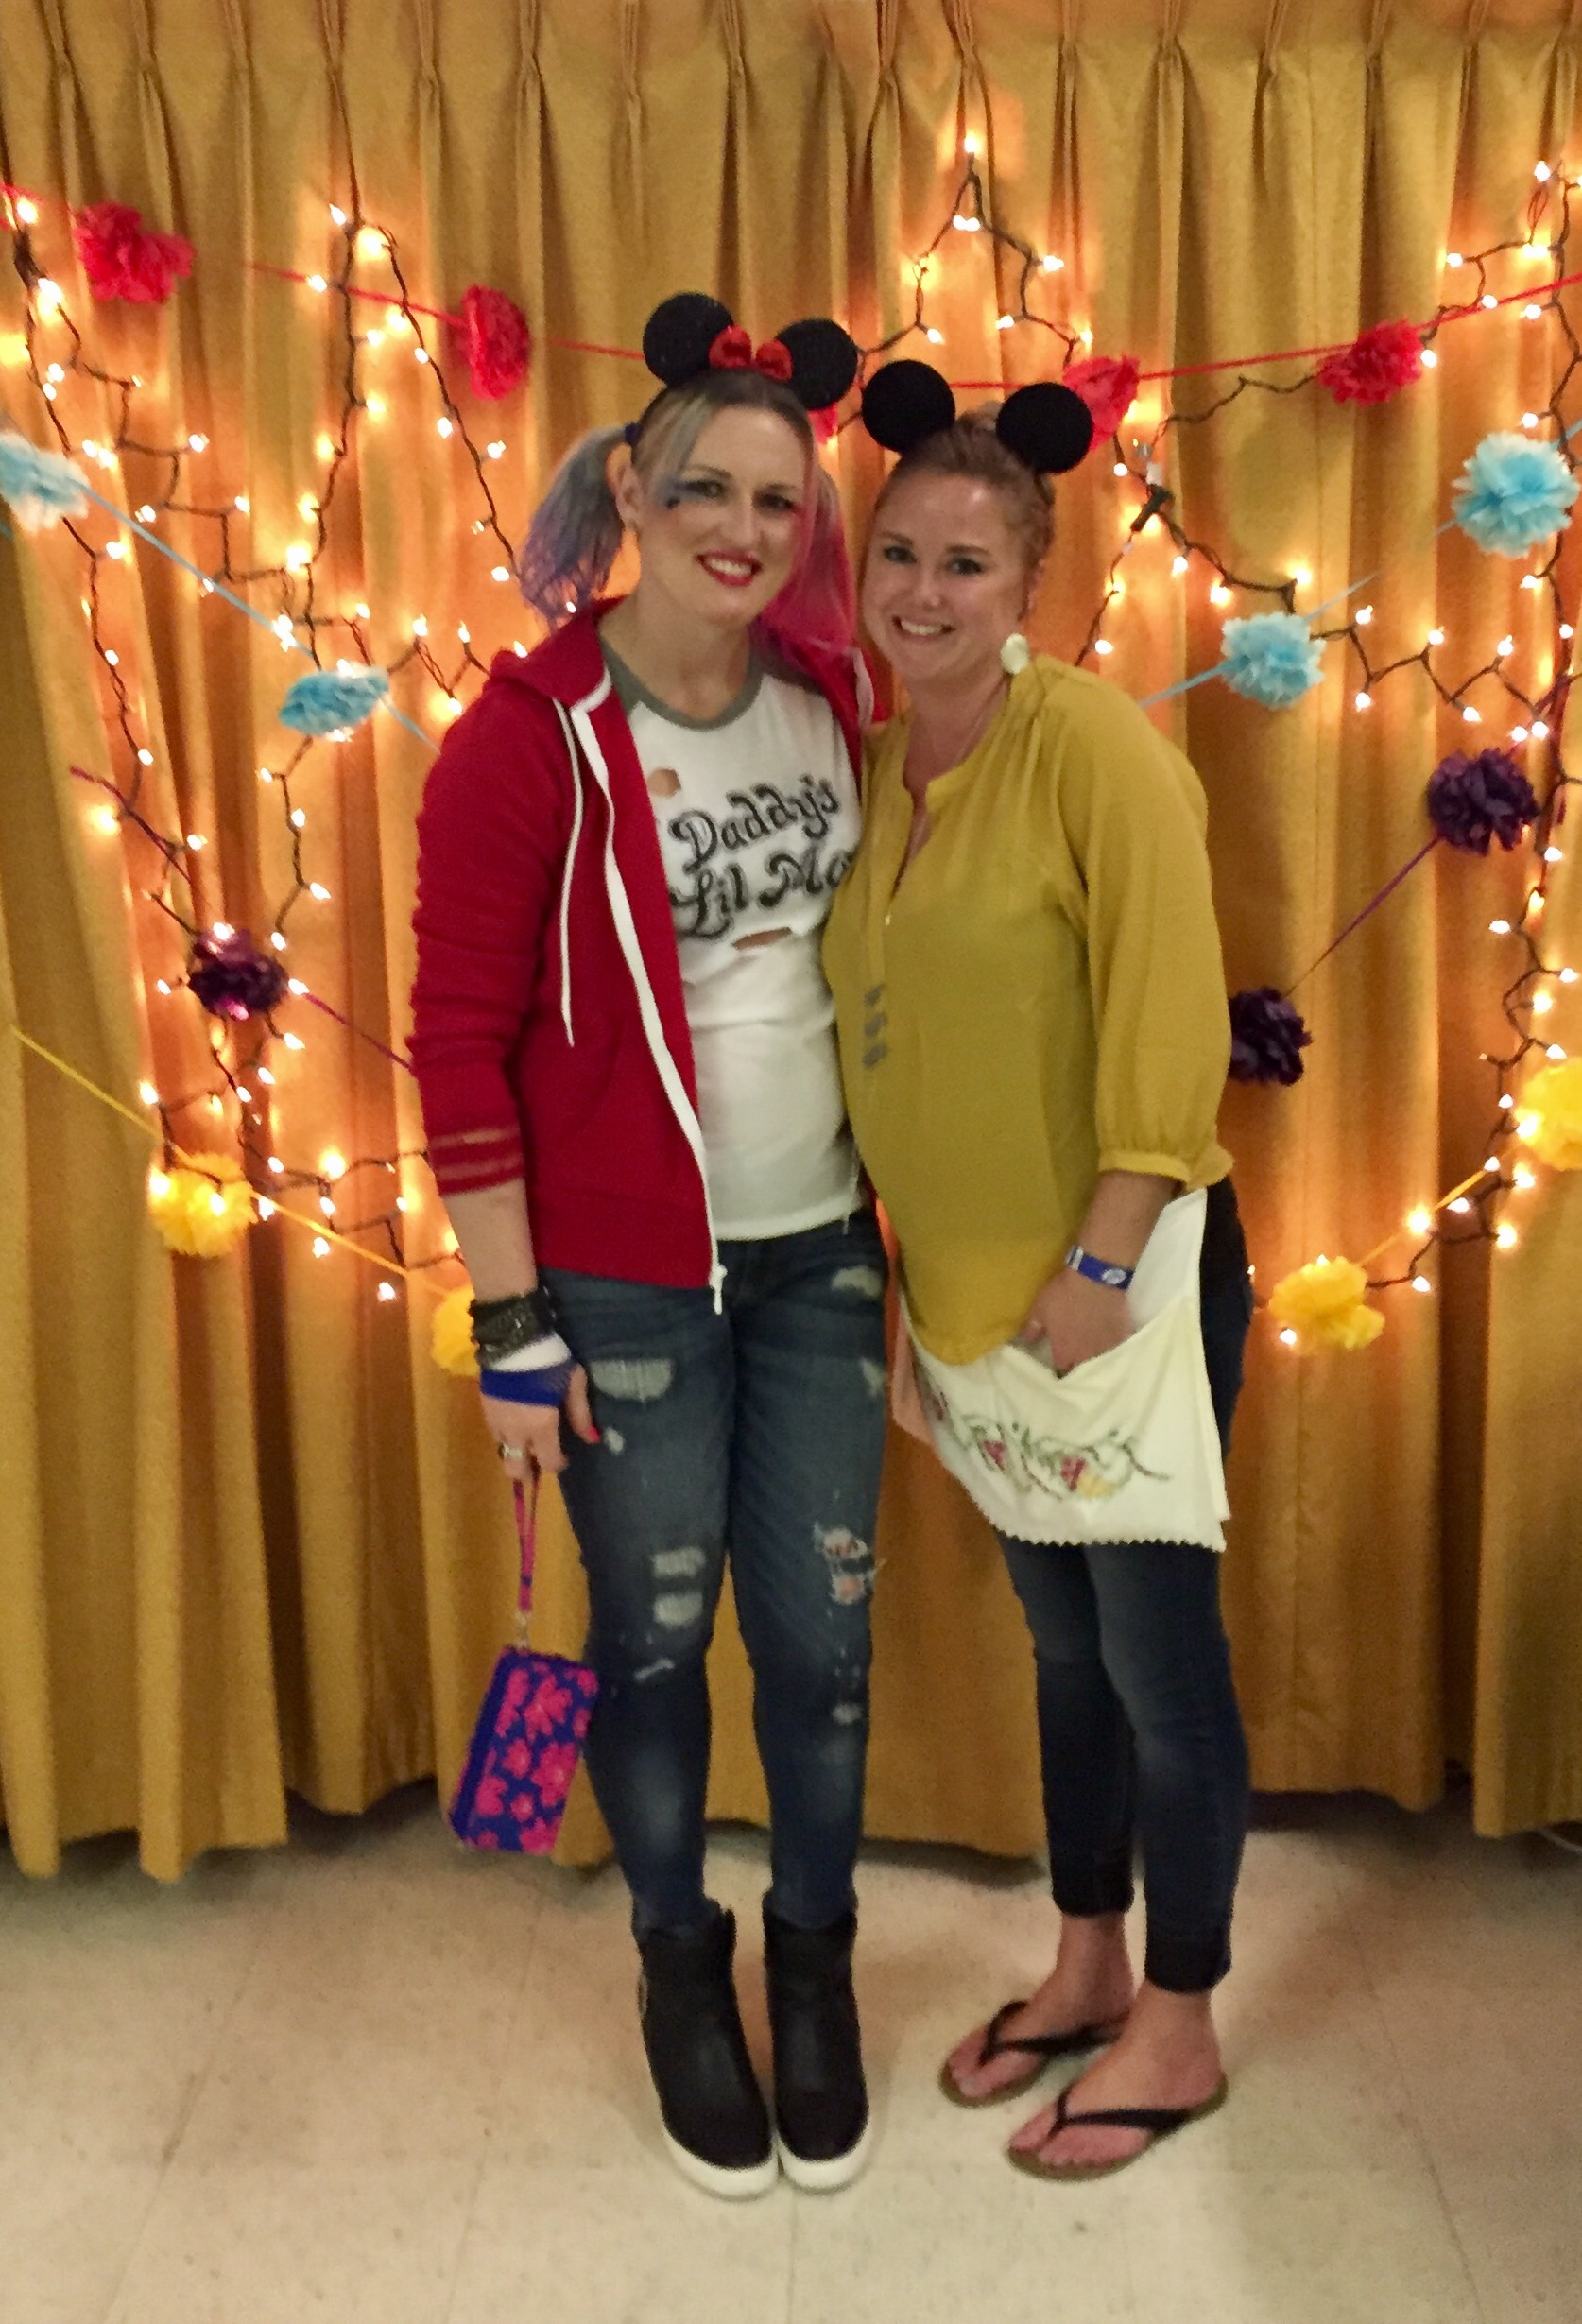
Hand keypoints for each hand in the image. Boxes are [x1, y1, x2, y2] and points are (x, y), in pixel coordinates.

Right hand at [482, 1365, 597, 1478]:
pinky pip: (494, 1433)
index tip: (564, 1457)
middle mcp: (516, 1431)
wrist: (512, 1338)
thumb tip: (592, 1439)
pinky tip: (514, 1424)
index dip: (557, 1464)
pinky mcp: (484, 1408)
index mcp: (541, 1426)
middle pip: (515, 1469)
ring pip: (503, 1451)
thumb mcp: (573, 1382)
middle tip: (536, 1468)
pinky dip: (505, 1436)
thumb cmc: (549, 1359)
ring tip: (526, 1443)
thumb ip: (581, 1413)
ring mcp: (496, 1421)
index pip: (547, 1462)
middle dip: (526, 1474)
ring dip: (515, 1452)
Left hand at [1019, 1270, 1133, 1376]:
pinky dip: (1114, 1348)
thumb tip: (1027, 1341)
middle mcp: (1086, 1356)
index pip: (1060, 1371)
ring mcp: (1106, 1348)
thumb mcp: (1040, 1309)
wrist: (1095, 1279)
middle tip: (1077, 1359)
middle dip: (1079, 1367)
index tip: (1060, 1363)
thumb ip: (1033, 1328)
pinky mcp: (1122, 1337)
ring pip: (1101, 1362)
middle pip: (1082, 1370)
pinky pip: (1118, 1349)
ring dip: (1097, 1359)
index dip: (1060, 1367)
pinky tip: (1112, 1343)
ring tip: (1095, 1354)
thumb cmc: (1064, 1295)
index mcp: (1064, 1352)